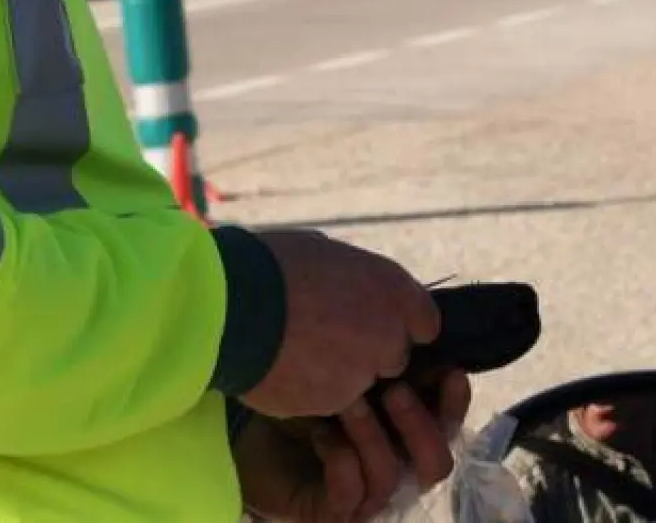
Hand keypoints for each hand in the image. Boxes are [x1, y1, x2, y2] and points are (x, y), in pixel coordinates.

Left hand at [234, 370, 472, 522]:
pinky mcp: (335, 511)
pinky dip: (341, 459)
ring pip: (392, 476)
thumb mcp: (352, 364)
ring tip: (348, 404)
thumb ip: (391, 352)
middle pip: (437, 464)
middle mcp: (395, 467)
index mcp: (407, 430)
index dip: (455, 403)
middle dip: (421, 426)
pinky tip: (320, 433)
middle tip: (395, 391)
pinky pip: (352, 494)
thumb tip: (423, 329)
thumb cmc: (304, 389)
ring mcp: (366, 495)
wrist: (249, 427)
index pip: (448, 423)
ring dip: (372, 435)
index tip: (449, 371)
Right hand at [240, 229, 441, 418]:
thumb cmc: (271, 266)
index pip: (425, 321)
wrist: (230, 306)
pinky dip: (312, 391)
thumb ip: (354, 278)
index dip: (399, 324)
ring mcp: (365, 371)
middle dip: (368, 352)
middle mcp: (390, 332)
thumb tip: (351, 285)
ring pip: (361, 382)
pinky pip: (330, 400)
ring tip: (297, 351)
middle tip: (326, 338)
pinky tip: (284, 369)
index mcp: (393, 288)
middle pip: (394, 356)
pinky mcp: (336, 400)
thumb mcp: (326, 254)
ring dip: (338, 374)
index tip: (375, 323)